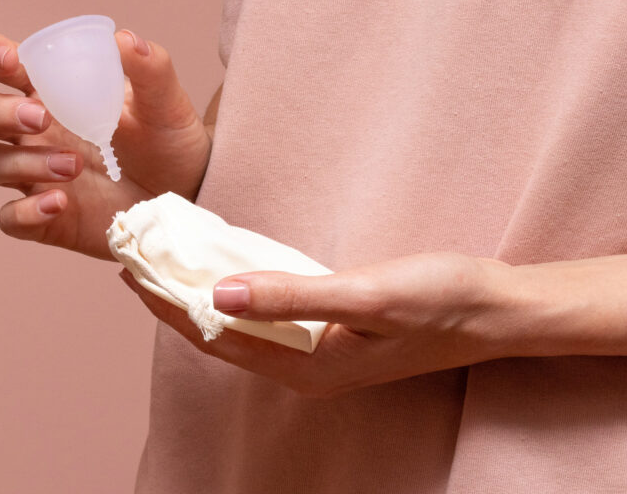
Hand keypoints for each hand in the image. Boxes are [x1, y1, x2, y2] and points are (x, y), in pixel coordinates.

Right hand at [0, 30, 212, 259]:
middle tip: (42, 117)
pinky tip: (59, 202)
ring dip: (23, 161)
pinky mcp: (46, 217)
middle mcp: (33, 131)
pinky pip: (10, 217)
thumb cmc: (168, 140)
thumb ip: (150, 69)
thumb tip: (125, 40)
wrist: (189, 192)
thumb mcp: (166, 103)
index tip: (12, 62)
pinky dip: (25, 210)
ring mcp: (35, 174)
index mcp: (52, 91)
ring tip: (75, 164)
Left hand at [118, 252, 517, 396]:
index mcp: (307, 367)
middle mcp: (307, 367)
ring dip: (208, 294)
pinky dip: (244, 291)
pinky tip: (233, 268)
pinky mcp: (336, 333)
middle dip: (178, 300)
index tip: (133, 270)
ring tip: (174, 260)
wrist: (493, 310)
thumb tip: (218, 295)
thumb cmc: (438, 301)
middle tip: (141, 259)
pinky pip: (274, 314)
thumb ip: (293, 296)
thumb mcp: (366, 295)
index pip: (216, 336)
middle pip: (224, 334)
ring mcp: (322, 352)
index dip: (170, 305)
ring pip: (246, 324)